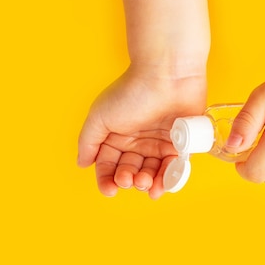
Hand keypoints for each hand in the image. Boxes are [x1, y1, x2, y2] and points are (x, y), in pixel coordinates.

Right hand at [77, 65, 205, 198]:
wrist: (166, 75)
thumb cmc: (132, 92)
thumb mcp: (100, 116)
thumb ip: (88, 142)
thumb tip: (82, 163)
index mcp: (117, 135)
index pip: (109, 164)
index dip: (107, 180)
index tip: (110, 189)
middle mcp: (138, 140)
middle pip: (131, 171)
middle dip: (129, 181)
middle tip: (129, 180)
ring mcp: (160, 142)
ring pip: (153, 172)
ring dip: (148, 183)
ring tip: (146, 183)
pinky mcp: (181, 143)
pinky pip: (175, 167)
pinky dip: (169, 179)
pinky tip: (162, 185)